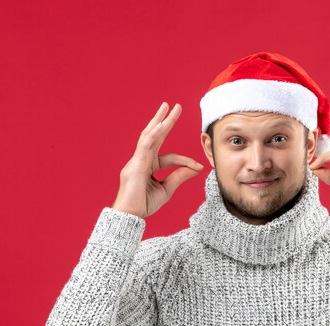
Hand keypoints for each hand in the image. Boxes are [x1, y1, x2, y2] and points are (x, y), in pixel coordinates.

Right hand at [112, 102, 203, 218]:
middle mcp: (142, 160)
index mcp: (148, 165)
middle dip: (164, 120)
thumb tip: (195, 168)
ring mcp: (136, 161)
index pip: (170, 157)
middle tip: (174, 105)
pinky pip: (144, 146)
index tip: (199, 166)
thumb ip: (179, 177)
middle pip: (155, 136)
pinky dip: (153, 135)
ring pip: (149, 136)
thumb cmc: (143, 205)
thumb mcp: (166, 190)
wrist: (130, 216)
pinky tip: (161, 126)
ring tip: (167, 108)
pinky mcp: (134, 165)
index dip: (186, 161)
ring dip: (159, 121)